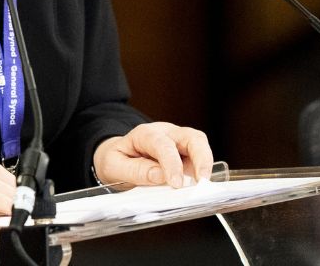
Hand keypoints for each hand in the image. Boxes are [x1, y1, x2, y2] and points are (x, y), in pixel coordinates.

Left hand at [93, 122, 212, 187]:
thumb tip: (160, 176)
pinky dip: (202, 170)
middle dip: (201, 157)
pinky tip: (198, 185)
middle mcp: (165, 133)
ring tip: (203, 185)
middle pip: (191, 137)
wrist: (116, 156)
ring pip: (200, 144)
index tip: (176, 183)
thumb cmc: (116, 160)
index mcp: (144, 134)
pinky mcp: (185, 153)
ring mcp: (177, 141)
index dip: (172, 164)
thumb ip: (136, 171)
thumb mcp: (114, 167)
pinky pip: (199, 158)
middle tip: (202, 181)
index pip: (162, 144)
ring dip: (205, 163)